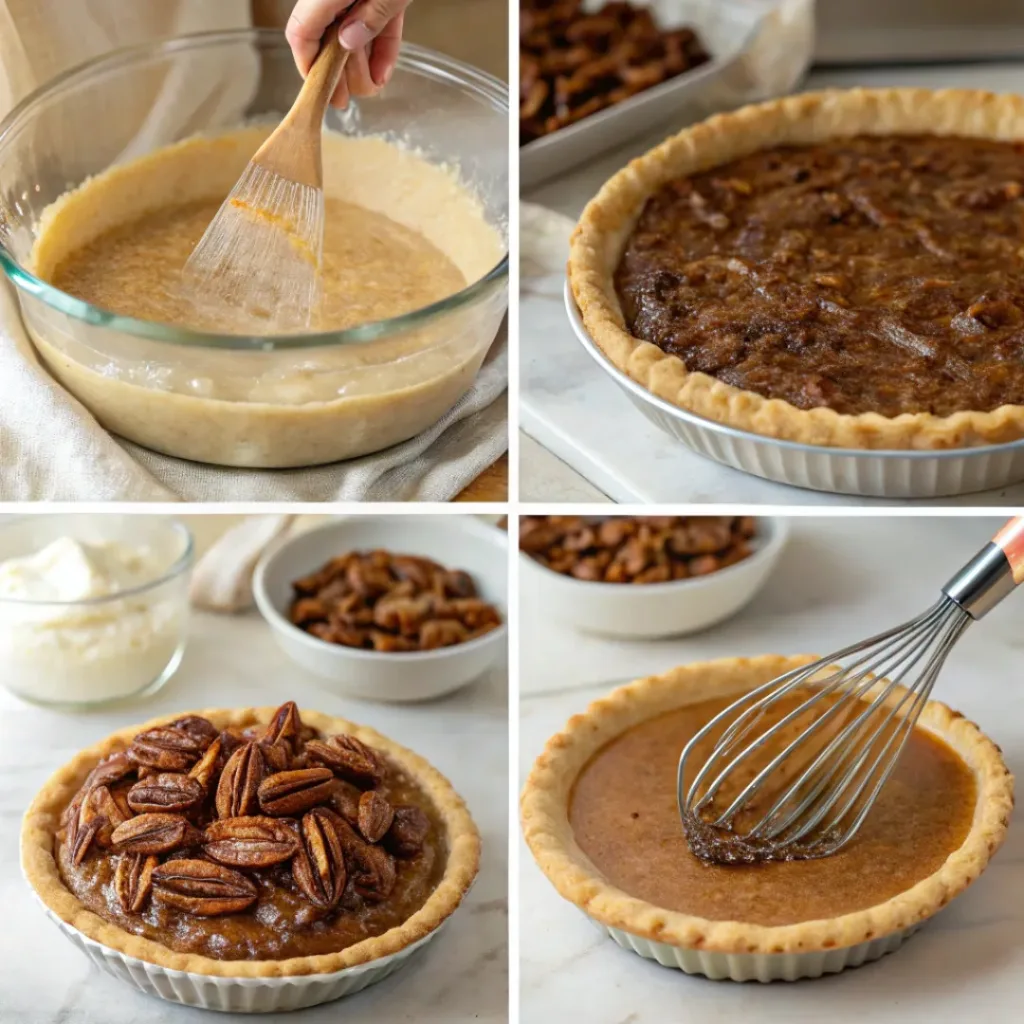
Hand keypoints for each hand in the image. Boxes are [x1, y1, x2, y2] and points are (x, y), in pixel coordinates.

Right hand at [286, 0, 411, 107]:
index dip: (308, 66)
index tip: (318, 91)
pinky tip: (383, 71)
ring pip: (349, 35)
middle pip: (324, 38)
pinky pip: (374, 25)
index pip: (302, 33)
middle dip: (339, 73)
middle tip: (344, 100)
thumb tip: (347, 43)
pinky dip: (379, 48)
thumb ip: (369, 17)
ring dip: (362, 65)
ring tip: (374, 81)